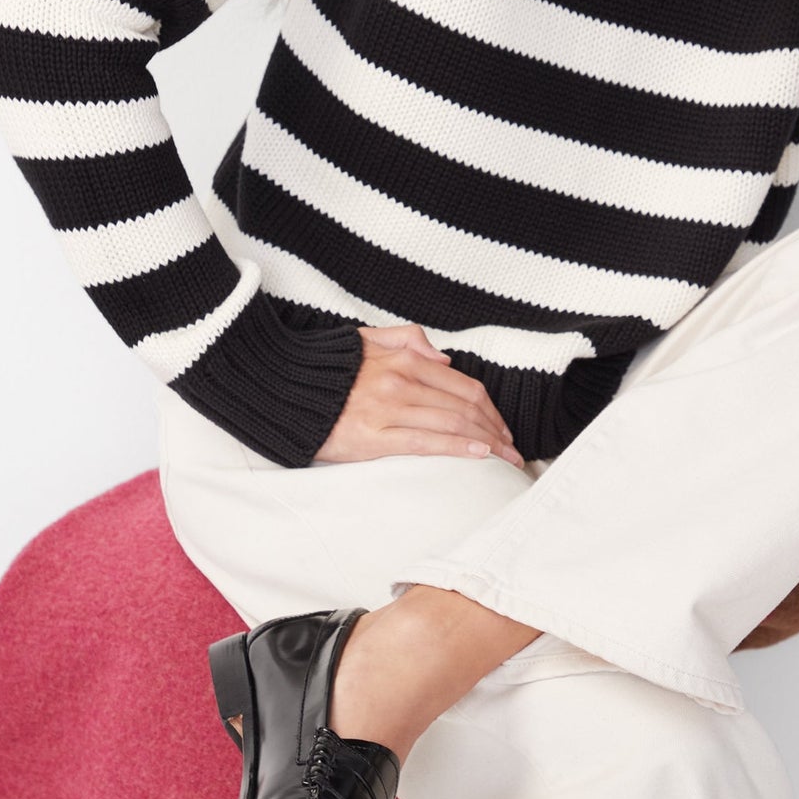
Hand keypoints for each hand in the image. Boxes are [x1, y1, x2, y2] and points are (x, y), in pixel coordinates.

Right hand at [312, 322, 523, 464]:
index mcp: (405, 360)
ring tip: (505, 460)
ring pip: (452, 424)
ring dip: (486, 443)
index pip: (465, 387)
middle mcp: (402, 382)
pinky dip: (458, 447)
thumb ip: (408, 338)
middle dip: (497, 431)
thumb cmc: (329, 370)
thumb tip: (445, 359)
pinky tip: (479, 455)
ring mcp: (389, 409)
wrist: (285, 389)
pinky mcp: (374, 437)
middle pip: (466, 407)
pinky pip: (426, 442)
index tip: (504, 428)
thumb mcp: (368, 338)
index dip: (492, 410)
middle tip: (514, 451)